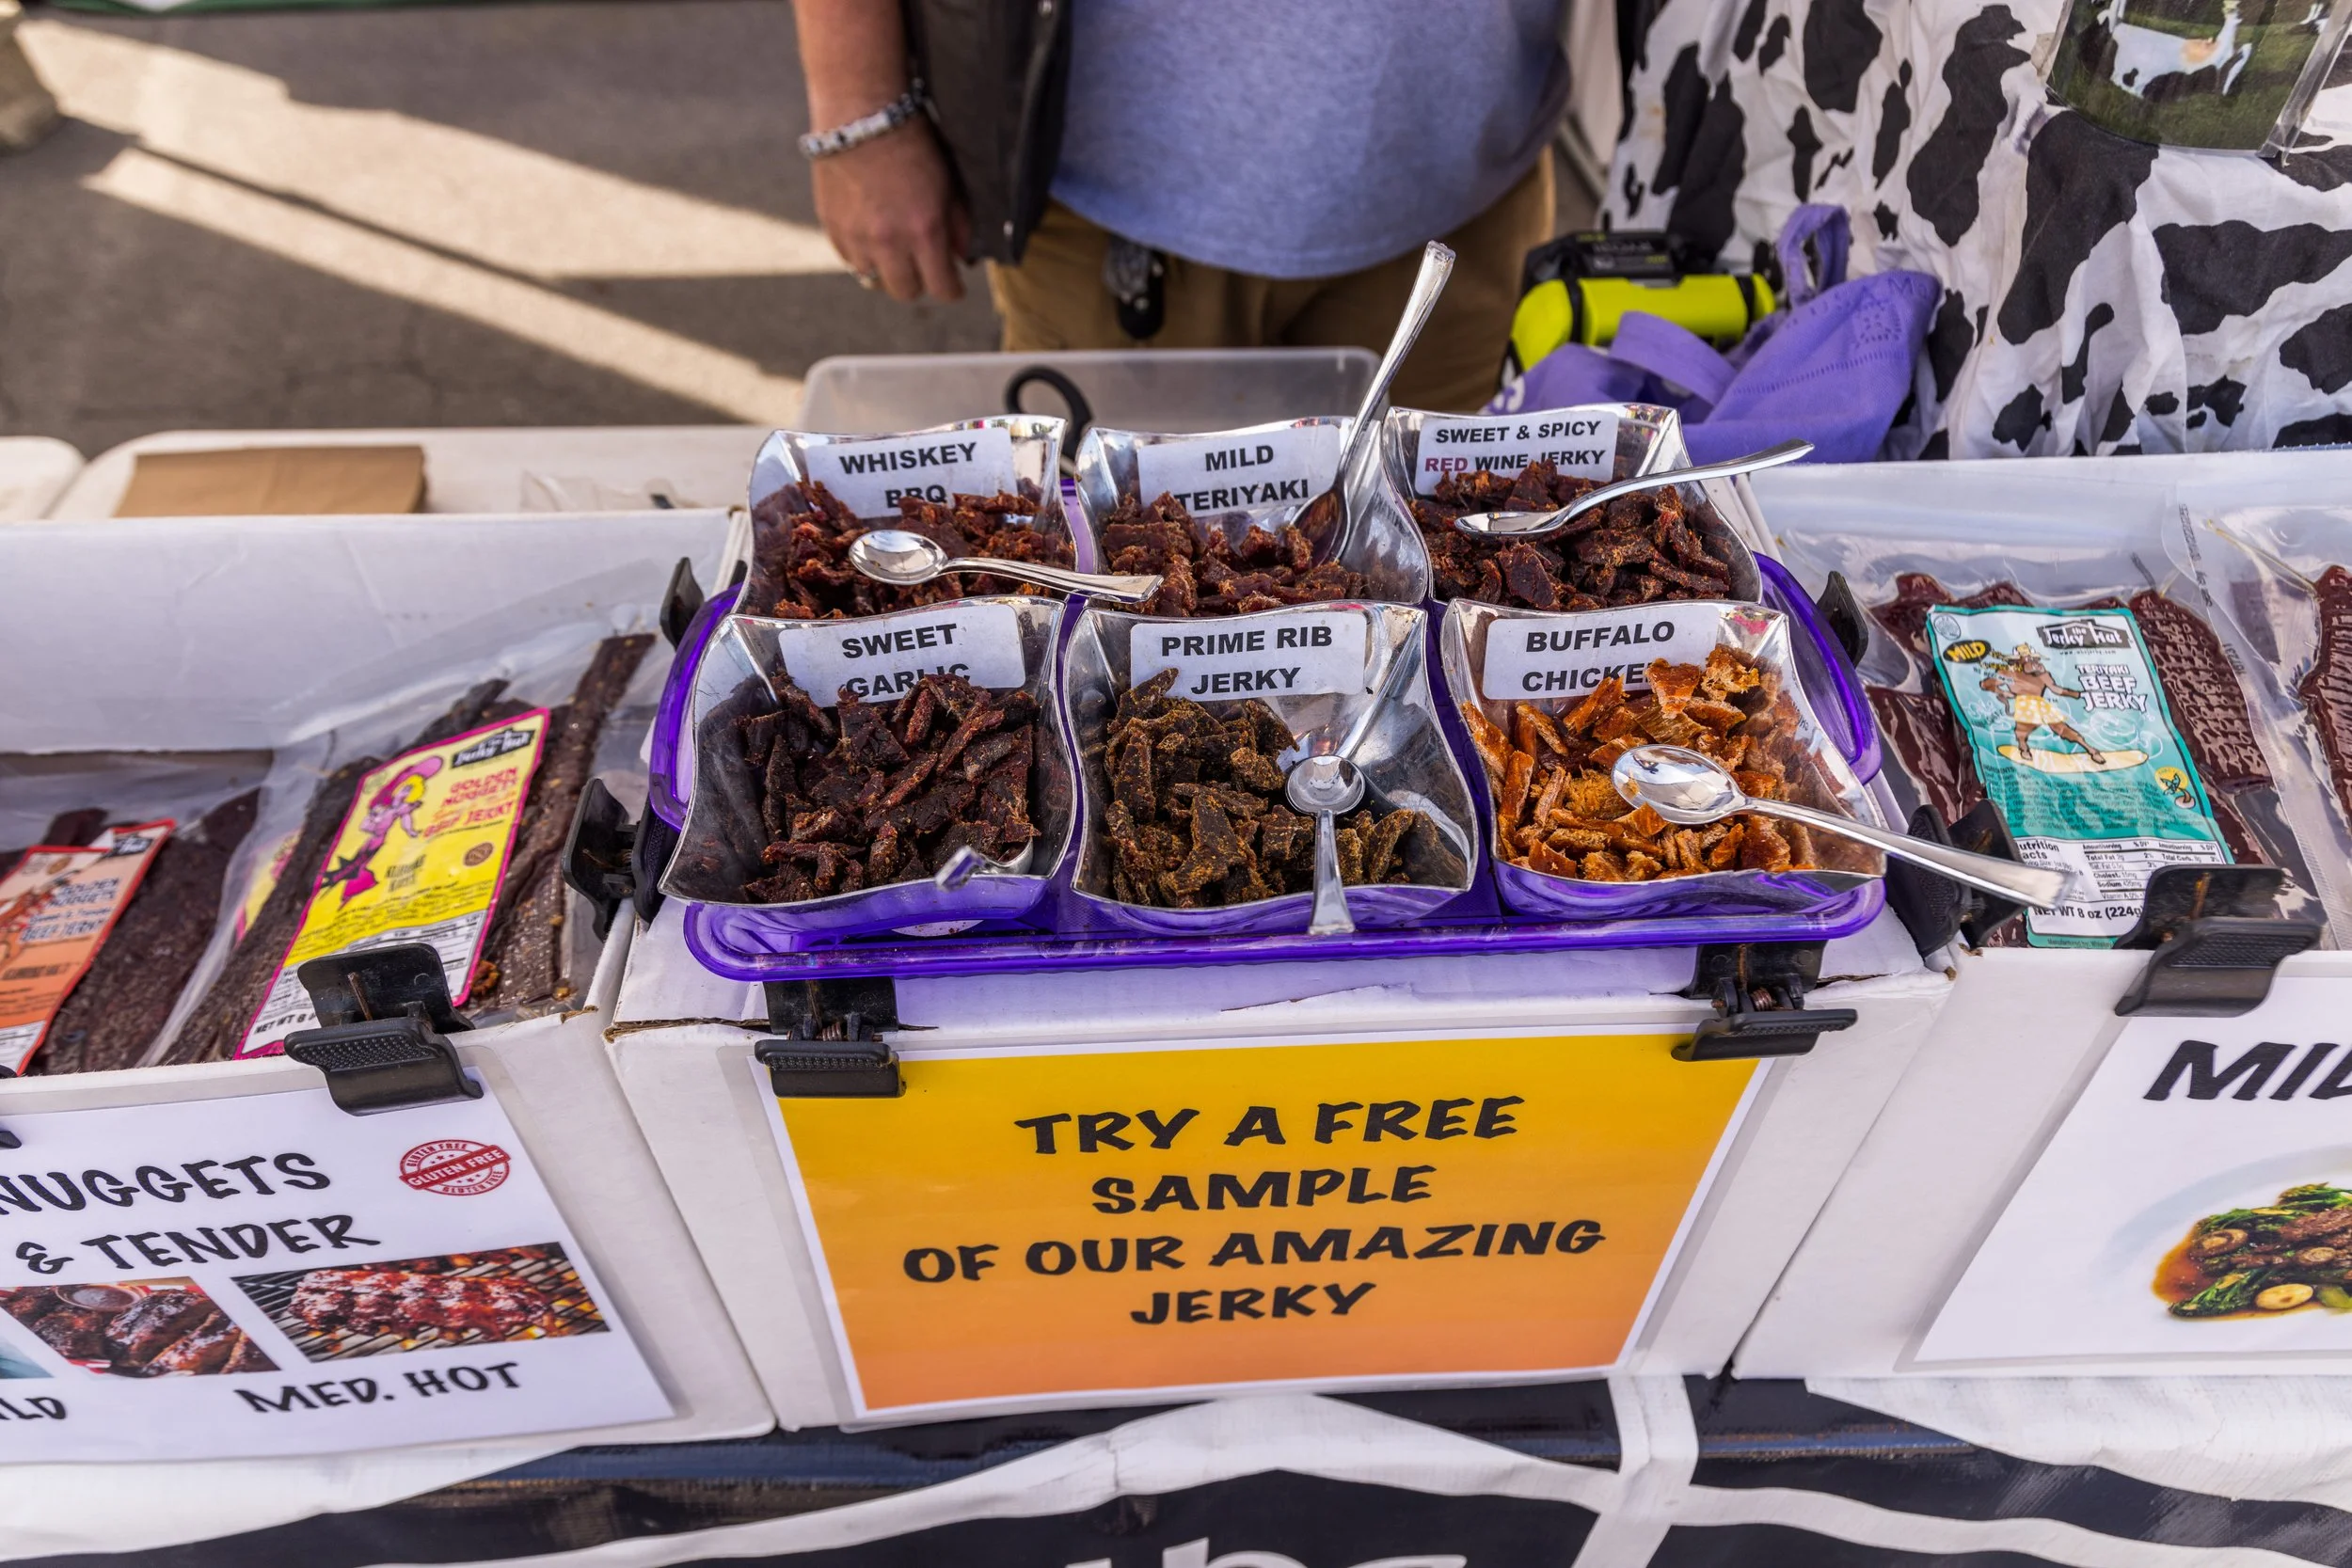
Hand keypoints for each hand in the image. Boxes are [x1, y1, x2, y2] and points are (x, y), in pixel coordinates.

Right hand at [812, 122, 968, 302]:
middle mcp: (888, 242)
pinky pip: (849, 259)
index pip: (941, 288)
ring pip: (873, 280)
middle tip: (924, 268)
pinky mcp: (832, 227)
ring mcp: (856, 237)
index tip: (954, 286)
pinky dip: (862, 255)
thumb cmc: (912, 142)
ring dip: (887, 271)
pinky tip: (871, 237)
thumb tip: (960, 258)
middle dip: (920, 284)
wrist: (860, 113)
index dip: (952, 290)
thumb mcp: (947, 183)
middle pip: (905, 292)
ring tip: (895, 252)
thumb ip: (957, 226)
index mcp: (924, 231)